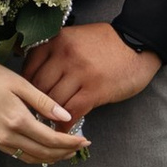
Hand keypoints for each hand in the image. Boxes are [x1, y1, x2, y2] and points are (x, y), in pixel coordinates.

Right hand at [0, 38, 88, 166]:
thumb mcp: (20, 83)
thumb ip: (44, 102)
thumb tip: (65, 115)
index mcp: (16, 120)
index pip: (51, 139)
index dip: (70, 142)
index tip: (84, 141)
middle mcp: (6, 135)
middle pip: (43, 153)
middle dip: (64, 153)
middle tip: (79, 147)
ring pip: (31, 158)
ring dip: (51, 158)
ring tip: (65, 151)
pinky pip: (18, 155)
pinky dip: (35, 155)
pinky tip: (43, 148)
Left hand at [26, 21, 163, 114]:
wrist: (138, 44)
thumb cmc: (106, 43)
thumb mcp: (74, 36)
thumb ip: (54, 50)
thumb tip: (32, 73)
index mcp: (57, 40)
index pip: (29, 69)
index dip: (28, 88)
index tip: (31, 97)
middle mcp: (65, 55)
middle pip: (39, 88)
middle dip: (38, 103)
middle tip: (40, 112)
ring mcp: (80, 73)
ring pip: (54, 101)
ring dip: (52, 115)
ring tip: (52, 121)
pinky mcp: (94, 90)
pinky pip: (71, 112)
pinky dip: (64, 125)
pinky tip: (64, 129)